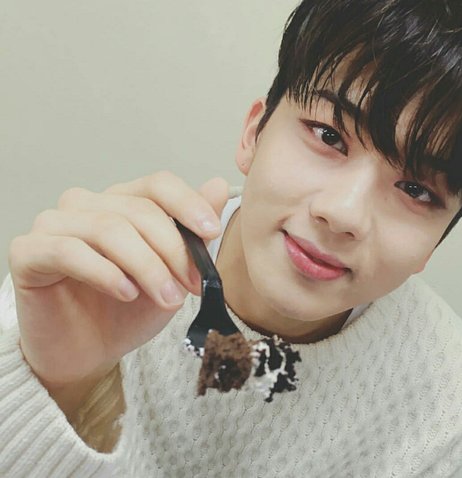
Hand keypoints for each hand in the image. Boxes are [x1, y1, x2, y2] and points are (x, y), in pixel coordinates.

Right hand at [8, 171, 228, 392]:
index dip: (188, 204)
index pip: (157, 184)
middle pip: (139, 210)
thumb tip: (218, 185)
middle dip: (173, 250)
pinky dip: (105, 272)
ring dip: (147, 266)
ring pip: (109, 229)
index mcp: (121, 202)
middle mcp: (86, 205)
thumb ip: (193, 232)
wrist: (90, 351)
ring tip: (166, 297)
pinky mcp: (29, 252)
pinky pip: (70, 251)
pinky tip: (126, 293)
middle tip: (193, 285)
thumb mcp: (172, 273)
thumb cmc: (128, 310)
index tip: (212, 232)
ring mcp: (54, 224)